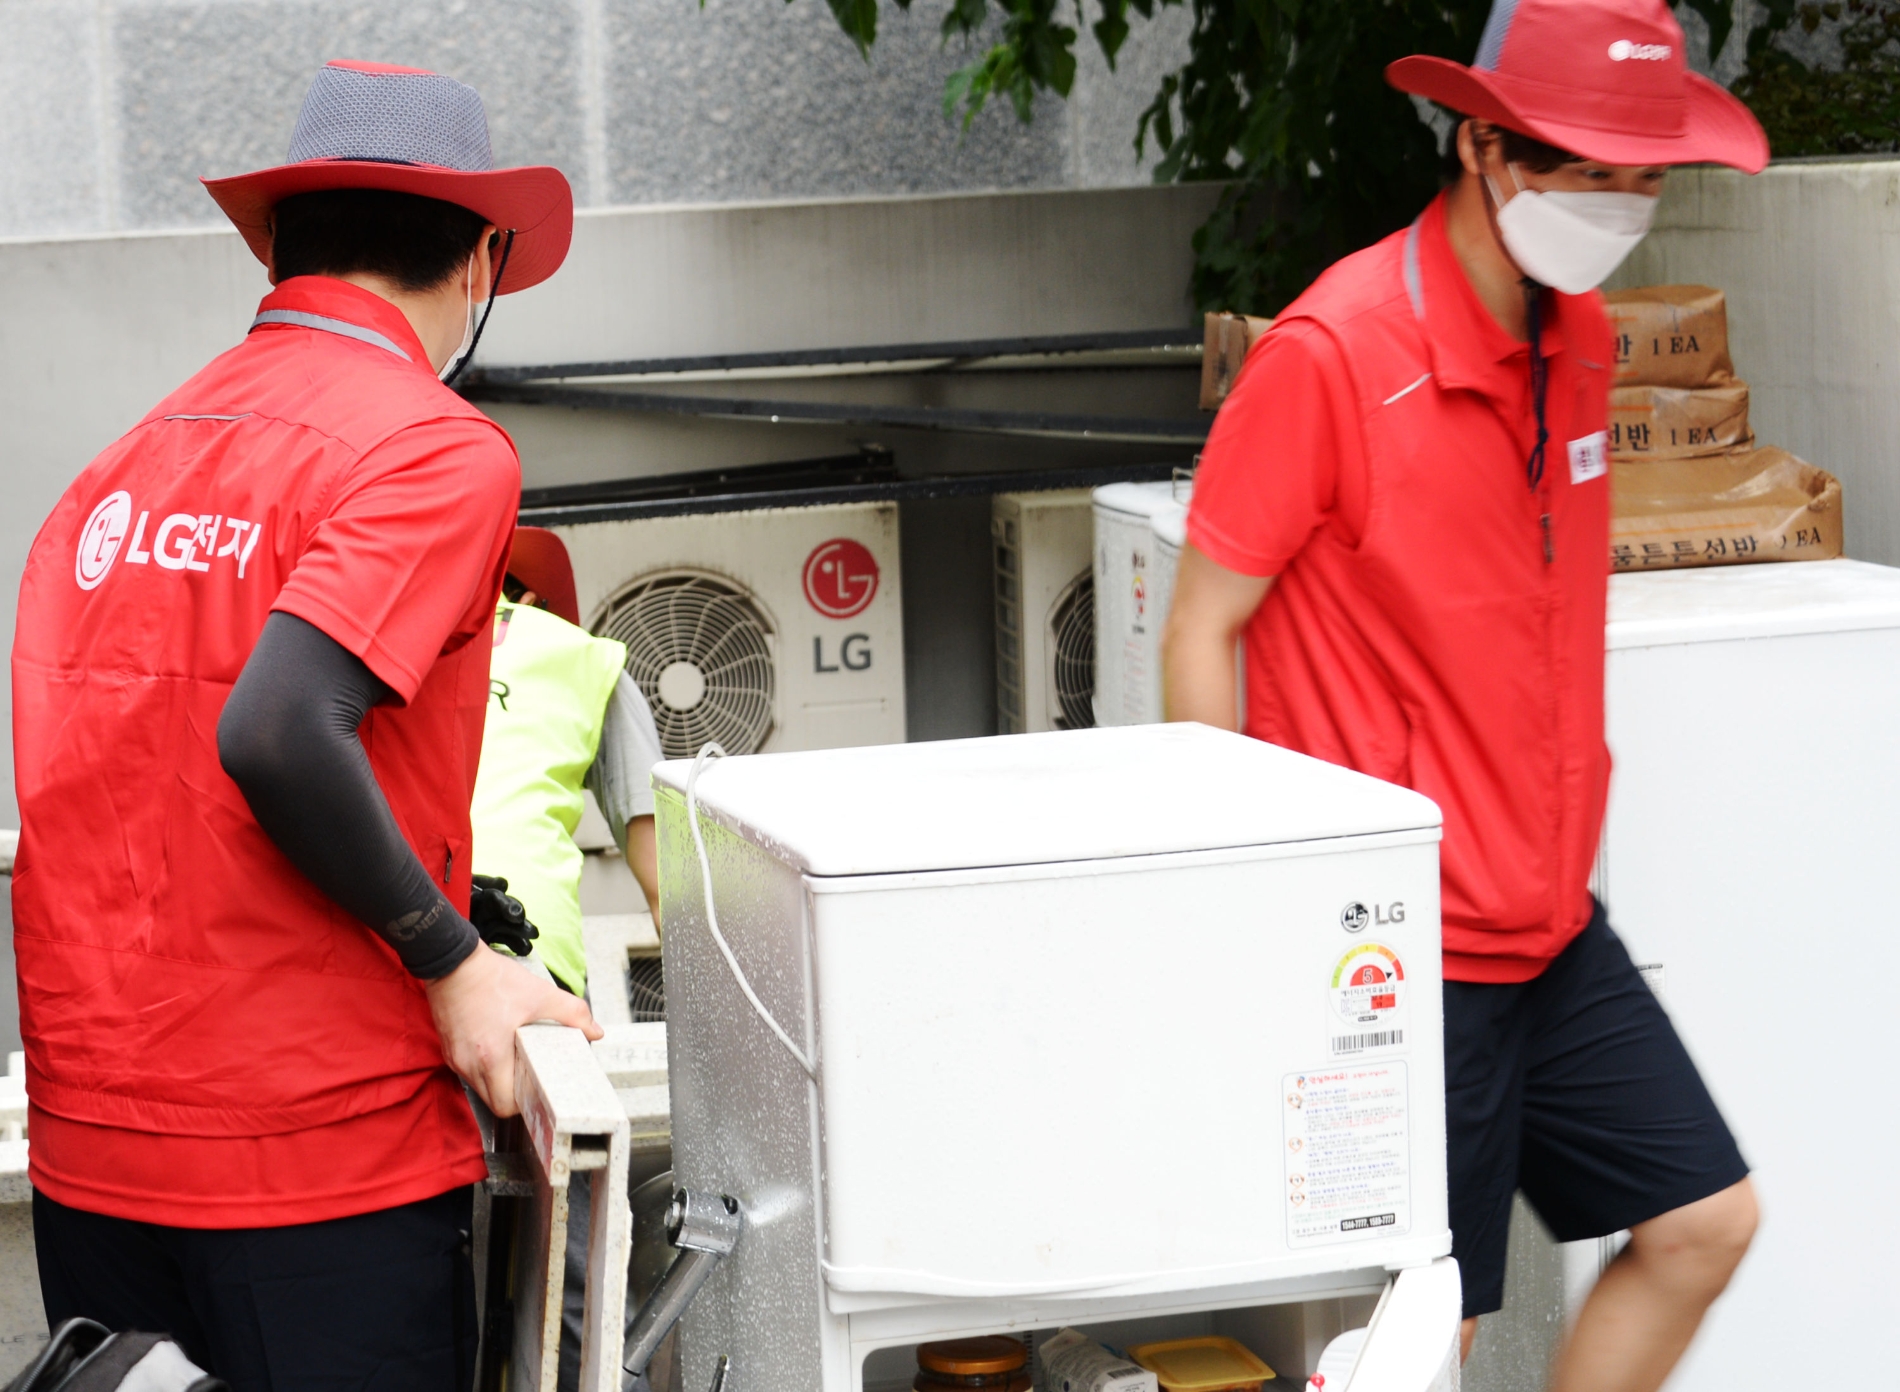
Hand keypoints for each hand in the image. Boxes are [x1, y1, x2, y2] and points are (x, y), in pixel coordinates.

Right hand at [425, 945, 601, 1115]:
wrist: (453, 961)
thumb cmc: (491, 979)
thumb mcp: (540, 994)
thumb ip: (572, 1013)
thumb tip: (594, 1031)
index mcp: (491, 1057)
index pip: (504, 1105)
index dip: (523, 1104)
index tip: (537, 1090)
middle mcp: (468, 1063)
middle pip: (491, 1100)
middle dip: (512, 1095)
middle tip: (530, 1077)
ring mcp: (455, 1057)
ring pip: (478, 1086)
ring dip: (497, 1081)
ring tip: (516, 1062)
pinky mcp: (449, 1048)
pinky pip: (468, 1070)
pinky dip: (484, 1067)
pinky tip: (498, 1049)